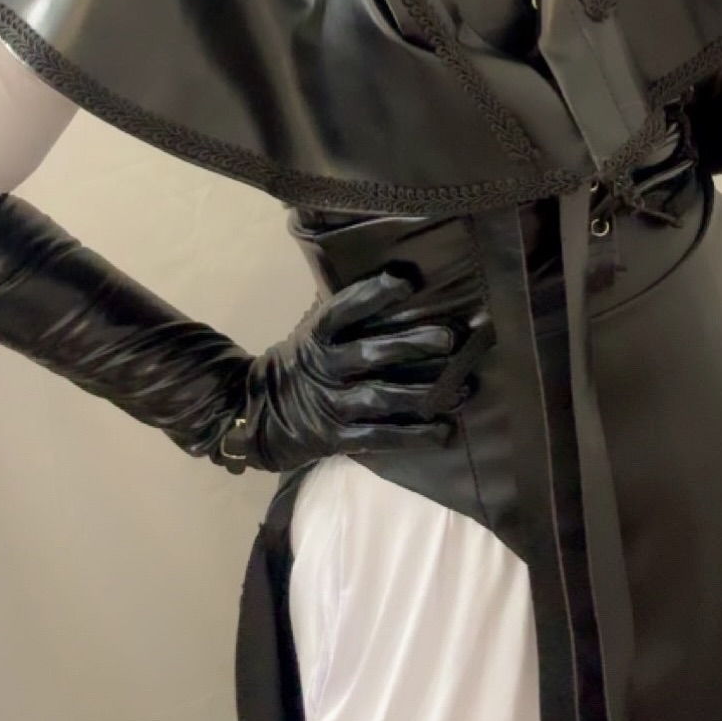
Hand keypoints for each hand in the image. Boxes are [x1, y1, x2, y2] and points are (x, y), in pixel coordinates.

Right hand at [224, 271, 491, 472]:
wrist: (258, 414)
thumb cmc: (303, 364)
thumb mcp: (314, 334)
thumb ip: (350, 317)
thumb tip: (405, 285)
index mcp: (316, 335)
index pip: (343, 310)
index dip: (373, 295)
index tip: (406, 282)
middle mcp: (324, 368)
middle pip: (370, 353)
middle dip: (412, 345)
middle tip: (450, 338)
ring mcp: (330, 405)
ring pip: (381, 397)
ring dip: (424, 393)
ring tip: (463, 389)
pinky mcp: (336, 438)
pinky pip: (380, 437)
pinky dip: (413, 436)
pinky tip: (444, 432)